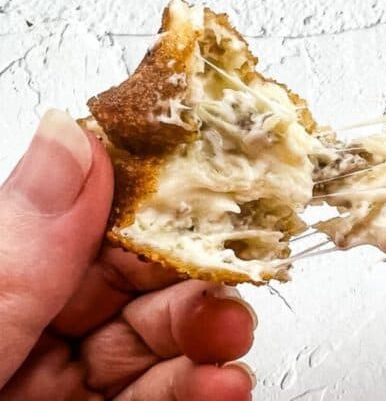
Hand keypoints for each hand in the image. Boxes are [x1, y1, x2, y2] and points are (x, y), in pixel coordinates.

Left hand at [0, 110, 256, 399]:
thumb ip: (19, 248)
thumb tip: (70, 140)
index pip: (78, 221)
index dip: (147, 198)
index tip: (207, 179)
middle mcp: (29, 327)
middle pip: (131, 280)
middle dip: (195, 271)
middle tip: (233, 265)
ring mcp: (60, 383)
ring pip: (156, 340)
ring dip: (212, 332)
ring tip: (235, 333)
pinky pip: (159, 399)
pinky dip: (203, 387)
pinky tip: (224, 381)